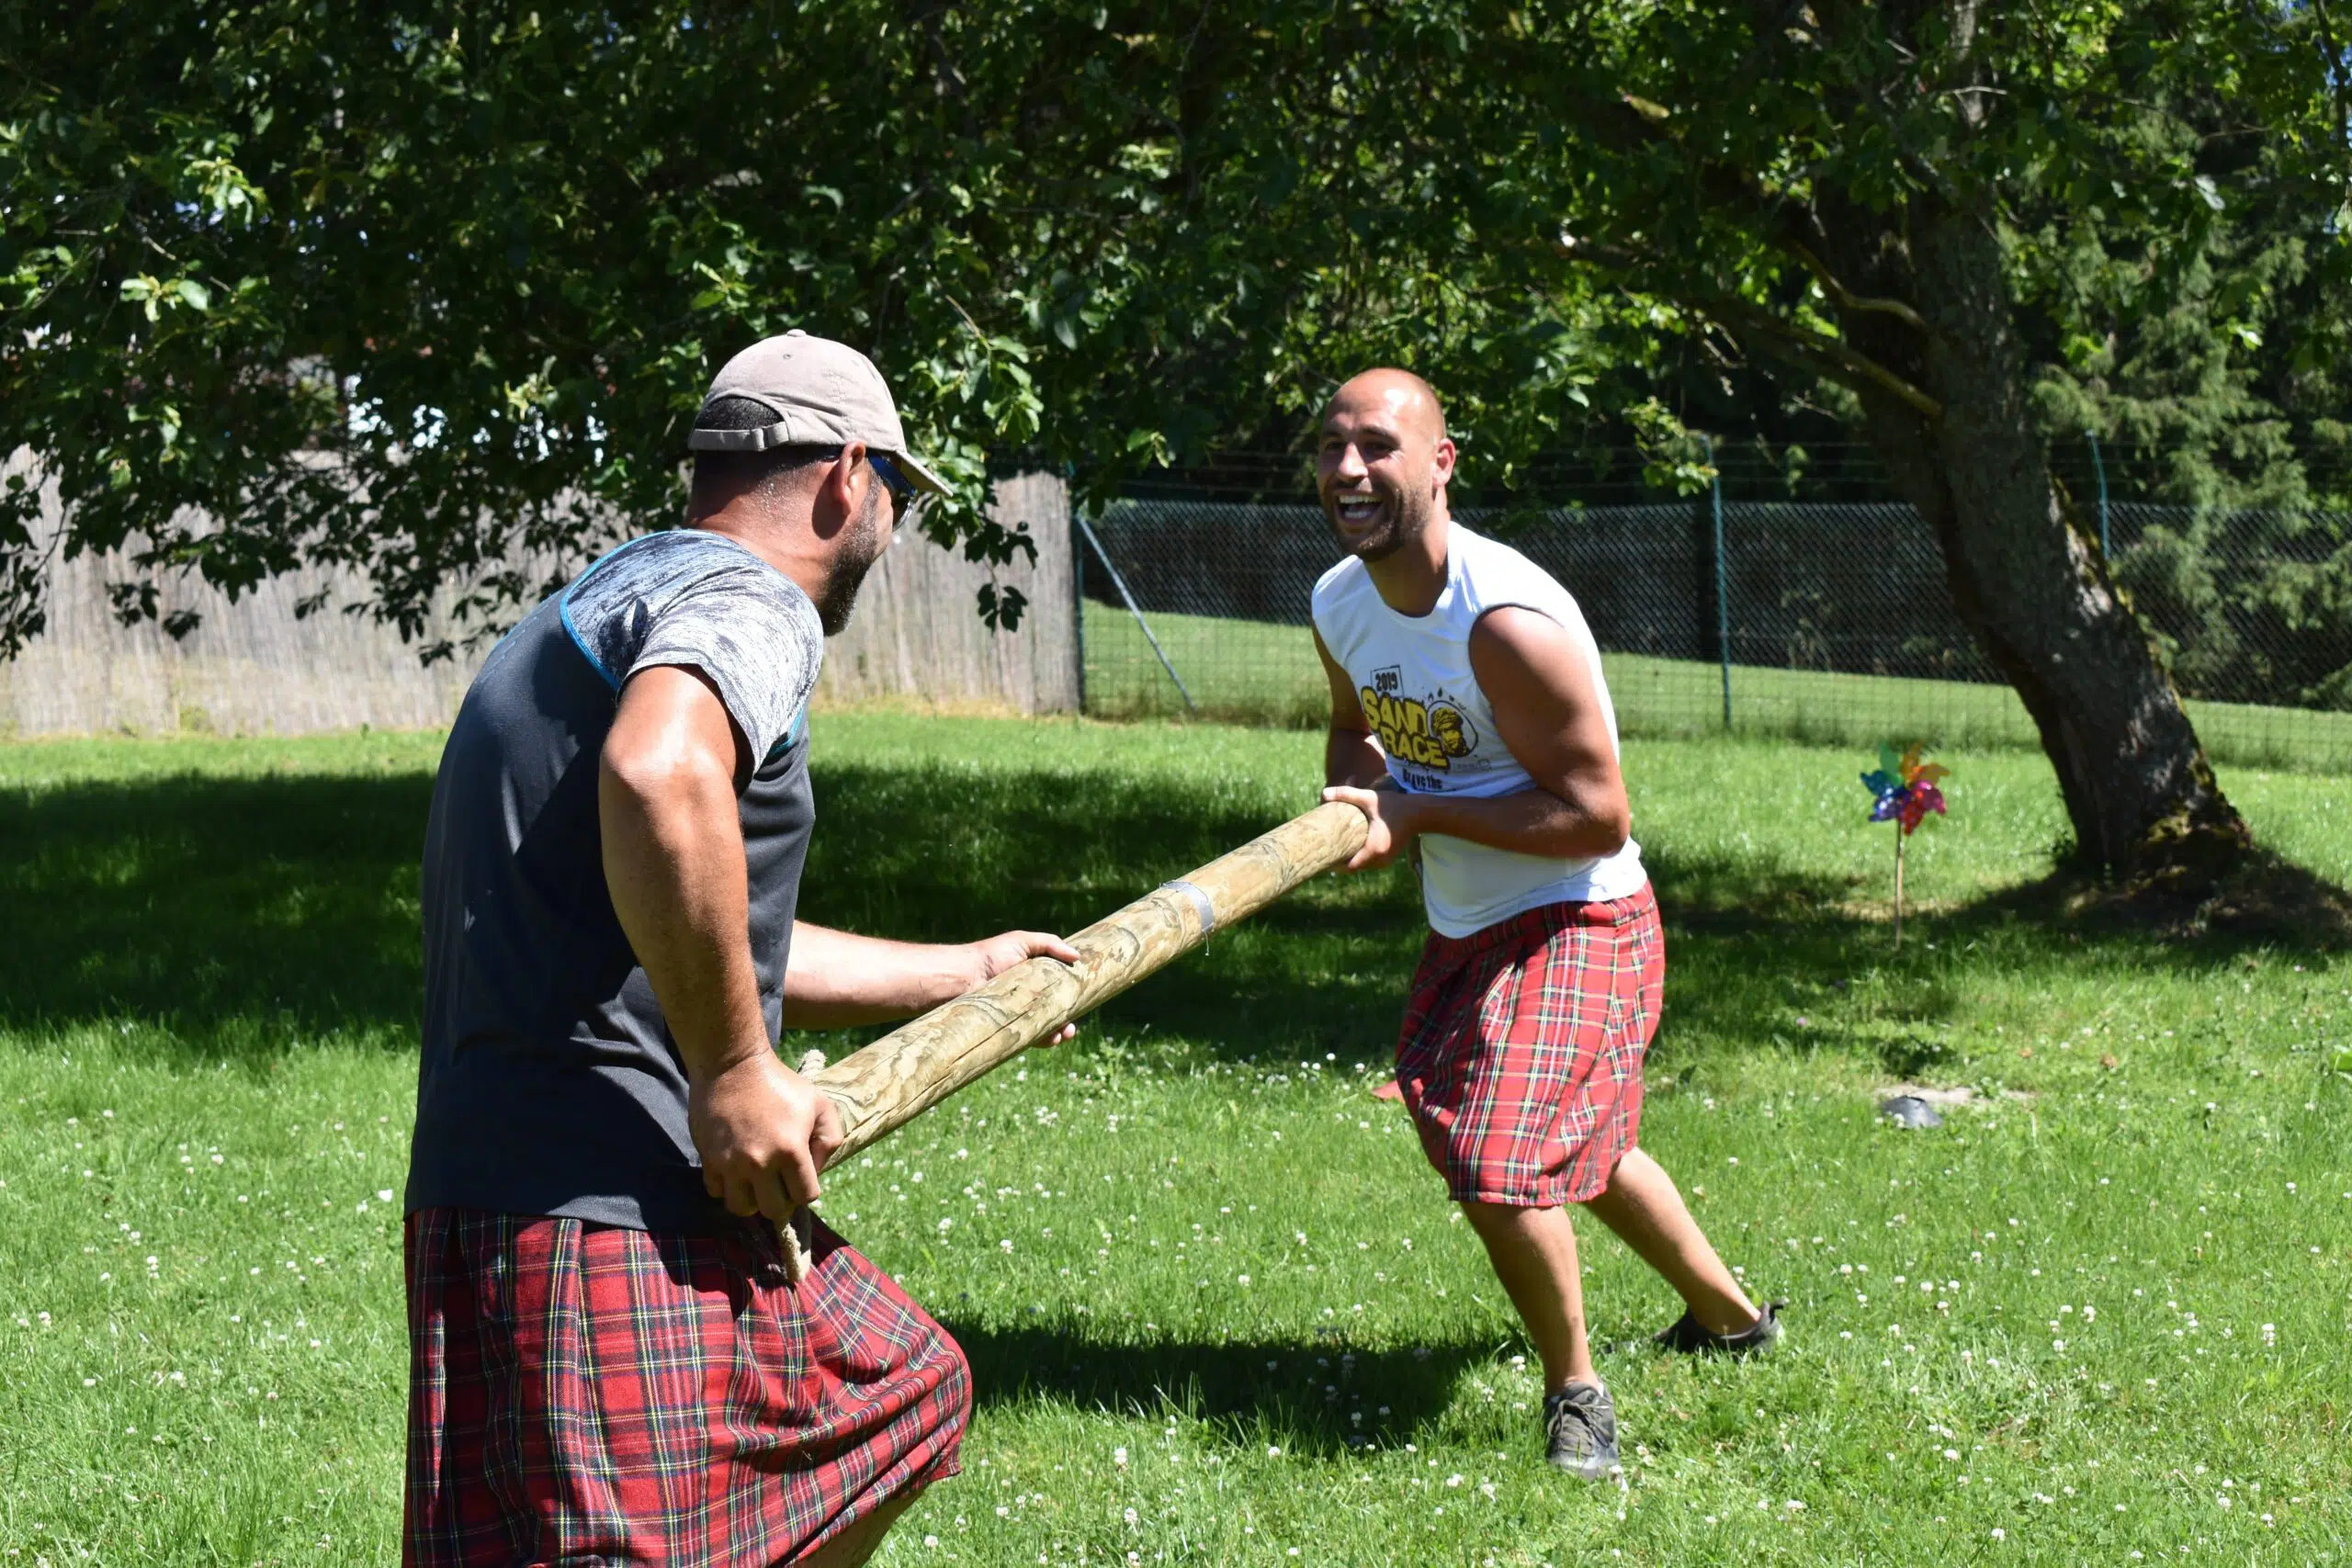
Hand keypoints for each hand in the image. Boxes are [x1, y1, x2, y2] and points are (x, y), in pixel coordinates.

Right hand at [688, 1048, 844, 1222]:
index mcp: (791, 1150)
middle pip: (773, 1211)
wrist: (732, 1065)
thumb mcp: (820, 1103)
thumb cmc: (780, 1083)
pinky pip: (716, 1191)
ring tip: (755, 1182)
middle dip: (780, 1201)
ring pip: (741, 1208)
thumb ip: (830, 1139)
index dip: (806, 1189)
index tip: (800, 1175)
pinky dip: (726, 1187)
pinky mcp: (708, 1159)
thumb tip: (816, 1171)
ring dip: (751, 1199)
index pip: (805, 1197)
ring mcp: (730, 1163)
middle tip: (779, 1182)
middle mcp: (759, 1162)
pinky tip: (735, 1170)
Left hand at [964, 929, 1082, 1044]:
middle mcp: (1029, 996)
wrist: (965, 976)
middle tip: (1073, 1025)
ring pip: (1046, 1026)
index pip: (1060, 987)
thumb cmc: (992, 955)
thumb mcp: (1023, 941)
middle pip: (1056, 1010)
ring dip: (1059, 1032)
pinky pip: (1031, 1037)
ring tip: (1066, 1033)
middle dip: (1068, 1019)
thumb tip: (1078, 957)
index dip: (1074, 994)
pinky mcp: (1010, 1028)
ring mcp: (1020, 1013)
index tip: (1086, 998)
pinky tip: (1052, 1038)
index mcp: (1035, 977)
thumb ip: (1050, 944)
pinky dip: (1044, 1039)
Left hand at [1321, 783, 1421, 870]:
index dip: (1335, 864)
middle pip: (1355, 866)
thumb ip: (1347, 794)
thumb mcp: (1369, 798)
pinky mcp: (1389, 857)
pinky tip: (1351, 846)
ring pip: (1362, 864)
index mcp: (1374, 849)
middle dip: (1341, 859)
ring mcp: (1386, 860)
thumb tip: (1324, 793)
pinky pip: (1369, 861)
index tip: (1323, 856)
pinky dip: (1360, 855)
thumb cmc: (1394, 805)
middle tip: (1326, 850)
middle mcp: (1380, 859)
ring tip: (1336, 848)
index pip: (1349, 867)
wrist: (1420, 812)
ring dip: (1351, 857)